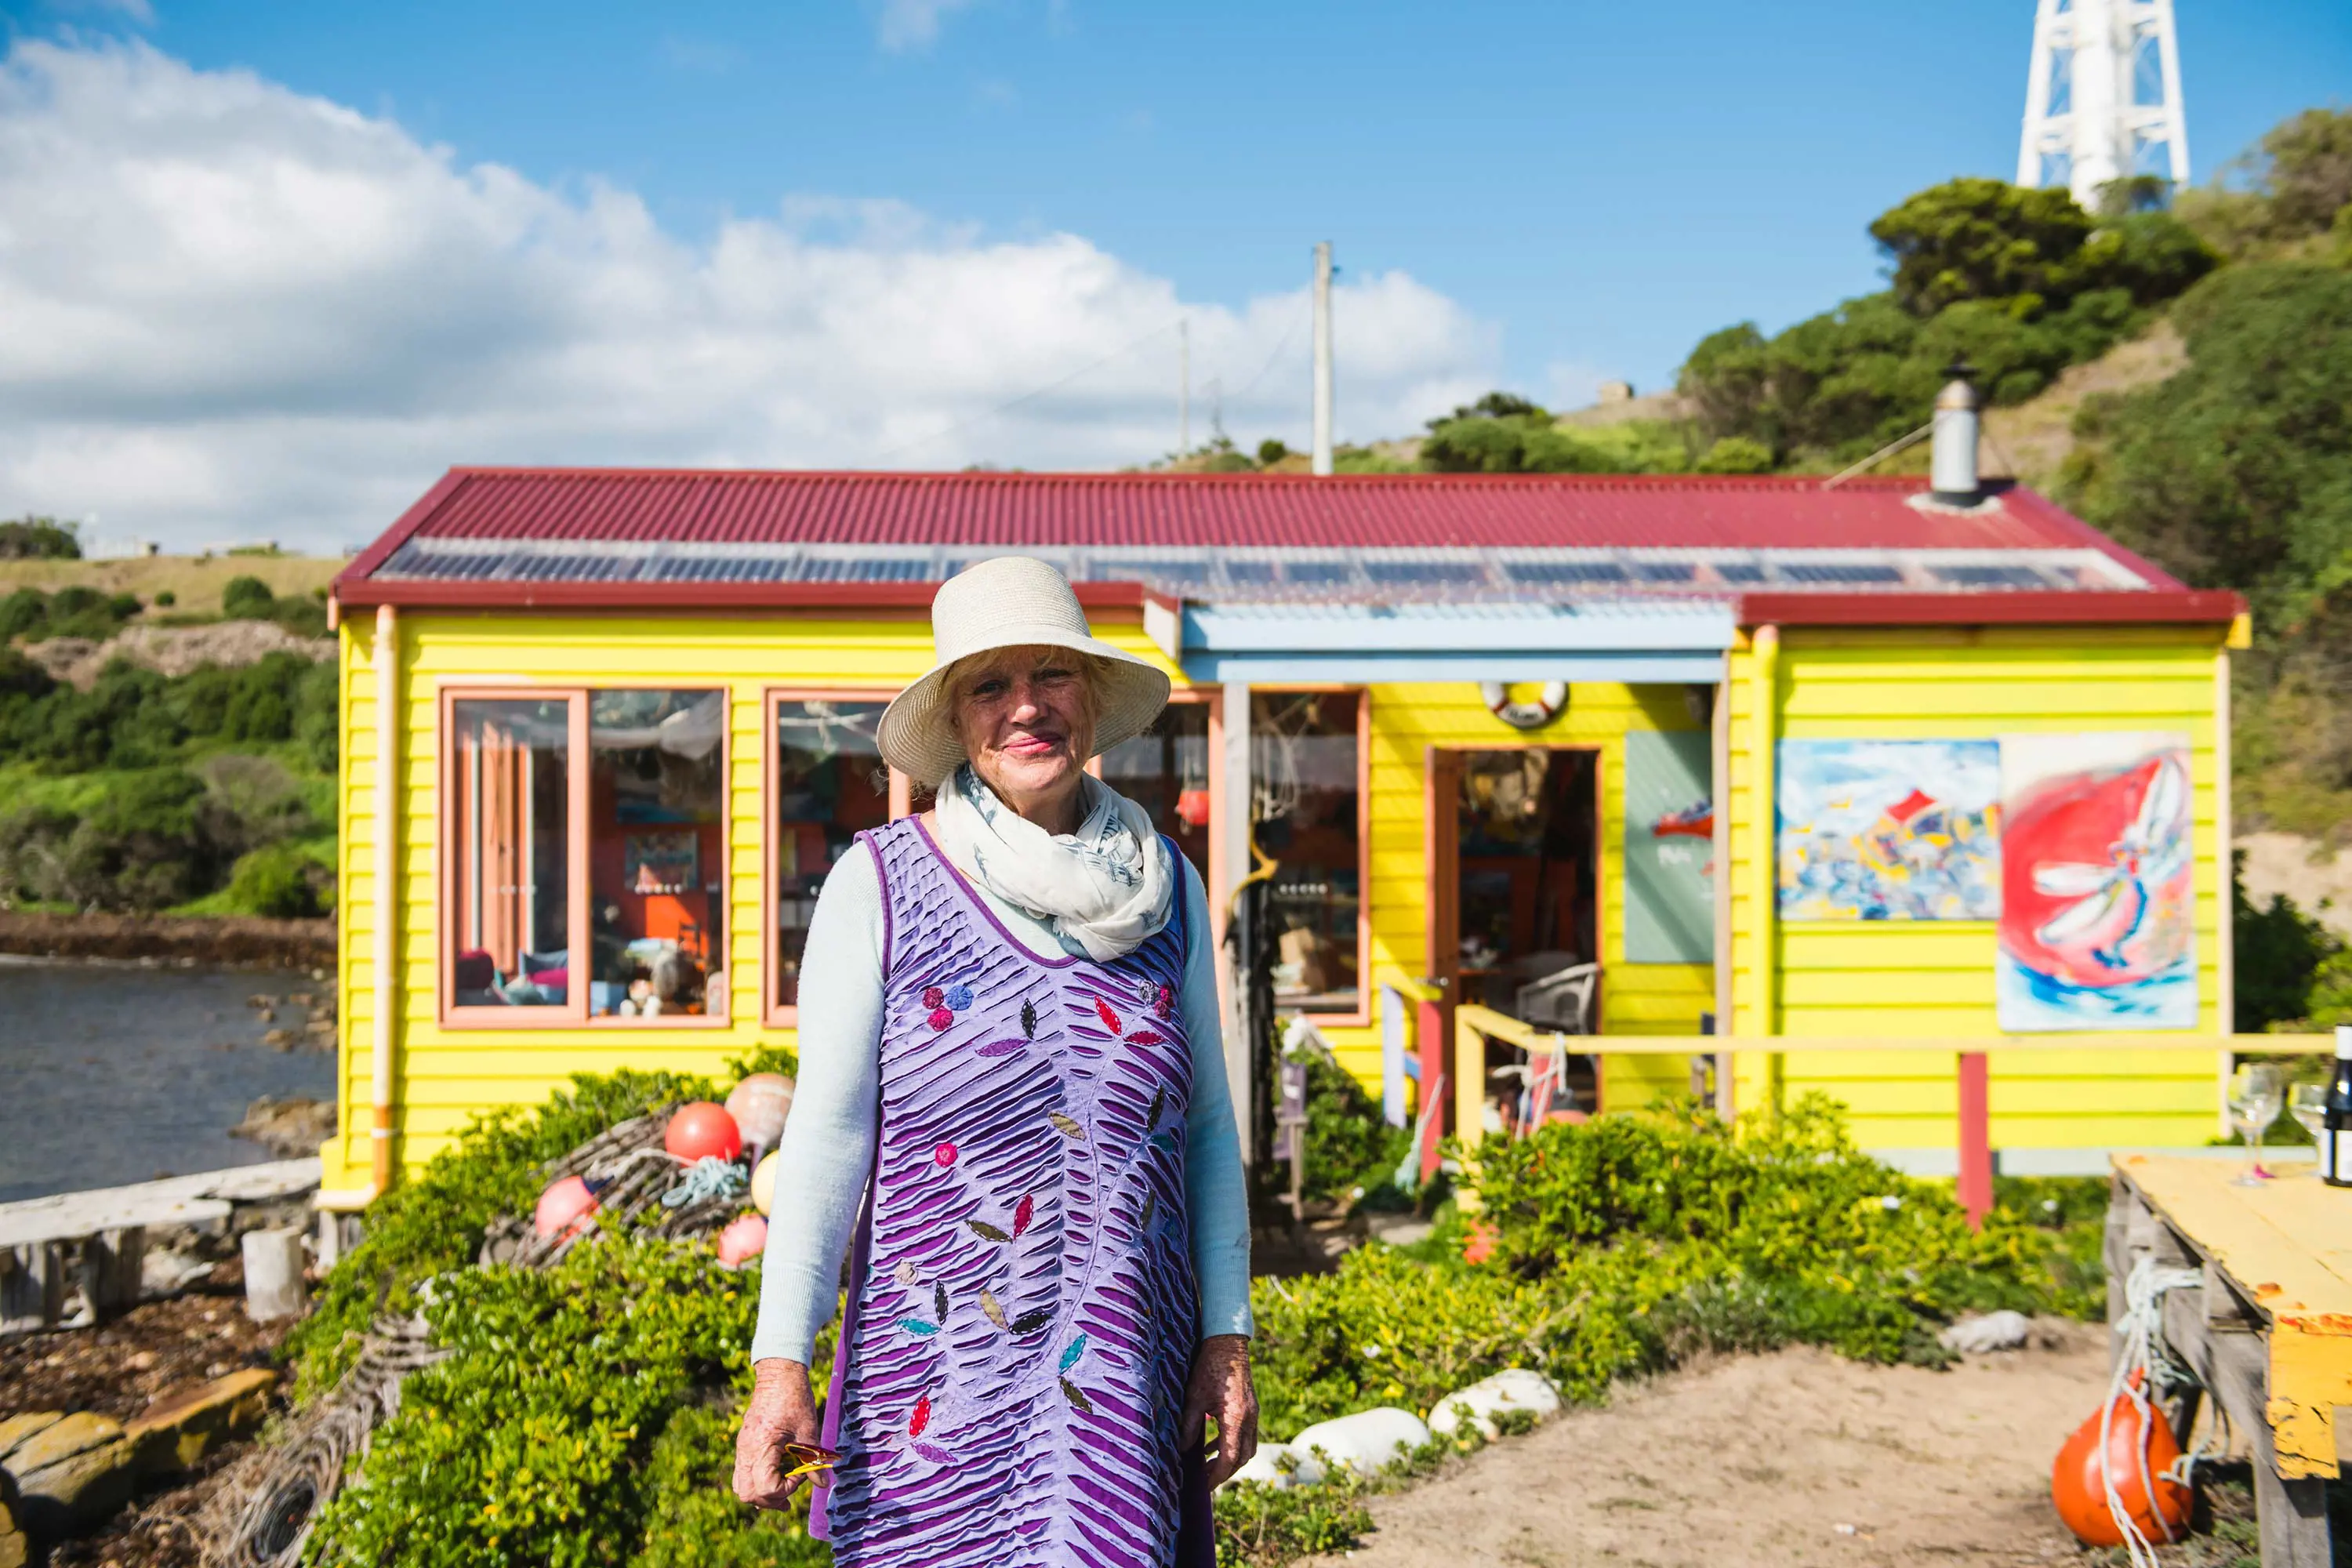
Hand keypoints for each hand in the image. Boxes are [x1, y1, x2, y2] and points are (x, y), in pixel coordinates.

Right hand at [734, 1358, 821, 1509]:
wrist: (778, 1376)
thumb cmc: (795, 1400)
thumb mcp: (809, 1431)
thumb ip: (813, 1461)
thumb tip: (822, 1486)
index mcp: (762, 1446)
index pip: (765, 1488)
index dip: (785, 1489)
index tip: (801, 1474)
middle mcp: (746, 1450)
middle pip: (747, 1494)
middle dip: (770, 1499)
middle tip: (790, 1494)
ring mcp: (742, 1448)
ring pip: (741, 1487)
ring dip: (761, 1494)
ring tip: (783, 1488)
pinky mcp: (743, 1445)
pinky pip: (742, 1474)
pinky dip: (757, 1481)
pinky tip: (776, 1474)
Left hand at [1181, 1333, 1258, 1489]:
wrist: (1227, 1342)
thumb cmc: (1209, 1367)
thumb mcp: (1193, 1397)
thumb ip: (1189, 1426)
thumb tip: (1181, 1450)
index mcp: (1236, 1418)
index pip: (1229, 1458)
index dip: (1217, 1475)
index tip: (1204, 1486)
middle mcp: (1249, 1418)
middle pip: (1242, 1457)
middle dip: (1224, 1471)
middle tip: (1204, 1480)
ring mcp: (1253, 1413)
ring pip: (1246, 1447)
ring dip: (1229, 1459)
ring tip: (1207, 1465)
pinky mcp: (1250, 1407)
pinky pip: (1245, 1434)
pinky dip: (1231, 1444)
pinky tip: (1211, 1444)